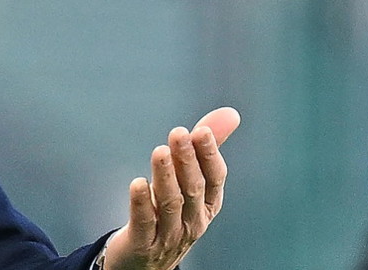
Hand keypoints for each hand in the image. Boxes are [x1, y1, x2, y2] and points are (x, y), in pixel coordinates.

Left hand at [102, 107, 239, 269]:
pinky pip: (144, 222)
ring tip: (159, 151)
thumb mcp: (191, 182)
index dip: (209, 155)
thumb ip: (205, 148)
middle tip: (178, 133)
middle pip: (193, 189)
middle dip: (187, 160)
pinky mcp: (144, 243)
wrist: (147, 262)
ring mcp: (170, 235)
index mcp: (208, 205)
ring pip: (170, 204)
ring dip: (166, 176)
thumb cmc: (171, 215)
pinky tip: (136, 183)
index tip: (201, 130)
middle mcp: (194, 220)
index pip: (215, 178)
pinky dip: (142, 203)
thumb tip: (230, 113)